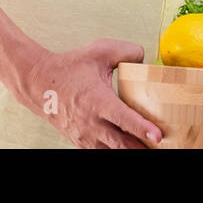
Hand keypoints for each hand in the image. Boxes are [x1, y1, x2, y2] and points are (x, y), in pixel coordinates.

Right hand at [16, 39, 162, 148]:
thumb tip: (146, 59)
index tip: (157, 136)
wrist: (40, 84)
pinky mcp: (82, 143)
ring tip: (150, 148)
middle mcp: (92, 123)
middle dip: (142, 148)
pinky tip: (131, 146)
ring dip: (131, 150)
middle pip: (122, 144)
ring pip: (113, 152)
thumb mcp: (100, 51)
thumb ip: (127, 52)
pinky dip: (117, 150)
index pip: (123, 118)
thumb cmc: (70, 67)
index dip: (141, 128)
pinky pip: (103, 151)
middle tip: (162, 148)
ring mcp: (86, 136)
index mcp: (98, 101)